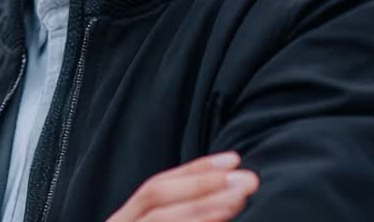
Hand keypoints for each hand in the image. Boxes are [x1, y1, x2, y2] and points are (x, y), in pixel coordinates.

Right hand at [104, 151, 259, 221]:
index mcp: (126, 218)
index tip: (234, 159)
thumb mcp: (158, 220)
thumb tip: (227, 194)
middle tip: (247, 178)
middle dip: (202, 183)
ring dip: (203, 206)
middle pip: (155, 194)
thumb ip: (180, 210)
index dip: (196, 170)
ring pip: (160, 219)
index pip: (157, 186)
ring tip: (239, 198)